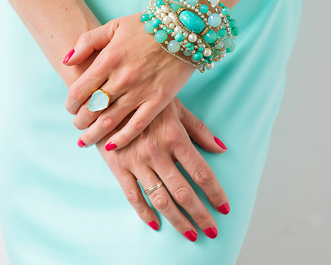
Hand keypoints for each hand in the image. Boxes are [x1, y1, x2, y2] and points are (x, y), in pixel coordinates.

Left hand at [63, 12, 195, 150]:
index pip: (79, 90)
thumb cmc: (147, 25)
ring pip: (109, 121)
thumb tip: (66, 60)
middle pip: (91, 109)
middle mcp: (121, 78)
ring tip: (85, 141)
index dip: (70, 103)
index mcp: (108, 59)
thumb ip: (87, 42)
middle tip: (78, 125)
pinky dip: (122, 139)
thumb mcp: (113, 25)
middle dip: (80, 121)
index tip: (70, 107)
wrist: (185, 27)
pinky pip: (136, 126)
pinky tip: (111, 147)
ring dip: (93, 134)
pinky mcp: (159, 101)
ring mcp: (140, 91)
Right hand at [95, 97, 228, 240]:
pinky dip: (145, 213)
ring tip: (191, 234)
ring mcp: (136, 161)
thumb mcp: (176, 108)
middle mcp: (157, 152)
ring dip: (178, 220)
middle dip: (200, 215)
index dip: (215, 193)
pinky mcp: (118, 167)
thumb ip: (199, 129)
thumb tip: (221, 148)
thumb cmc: (146, 101)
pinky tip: (156, 224)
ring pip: (160, 199)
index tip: (224, 208)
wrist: (106, 97)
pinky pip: (133, 196)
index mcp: (174, 137)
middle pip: (183, 192)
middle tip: (212, 231)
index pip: (201, 172)